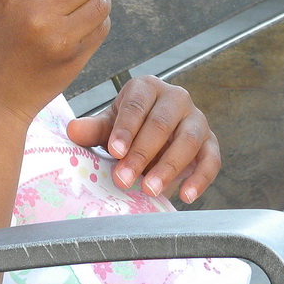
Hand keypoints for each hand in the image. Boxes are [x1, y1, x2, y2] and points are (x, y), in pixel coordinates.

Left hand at [66, 75, 220, 203]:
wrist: (157, 133)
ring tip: (150, 190)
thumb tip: (72, 131)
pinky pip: (211, 159)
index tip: (114, 151)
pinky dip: (201, 178)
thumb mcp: (110, 126)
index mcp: (147, 88)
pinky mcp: (210, 142)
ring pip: (188, 140)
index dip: (125, 129)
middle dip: (141, 154)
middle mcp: (175, 98)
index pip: (137, 106)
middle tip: (124, 179)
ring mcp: (196, 119)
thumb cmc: (130, 127)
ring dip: (169, 167)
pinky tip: (186, 196)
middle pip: (161, 124)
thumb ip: (94, 129)